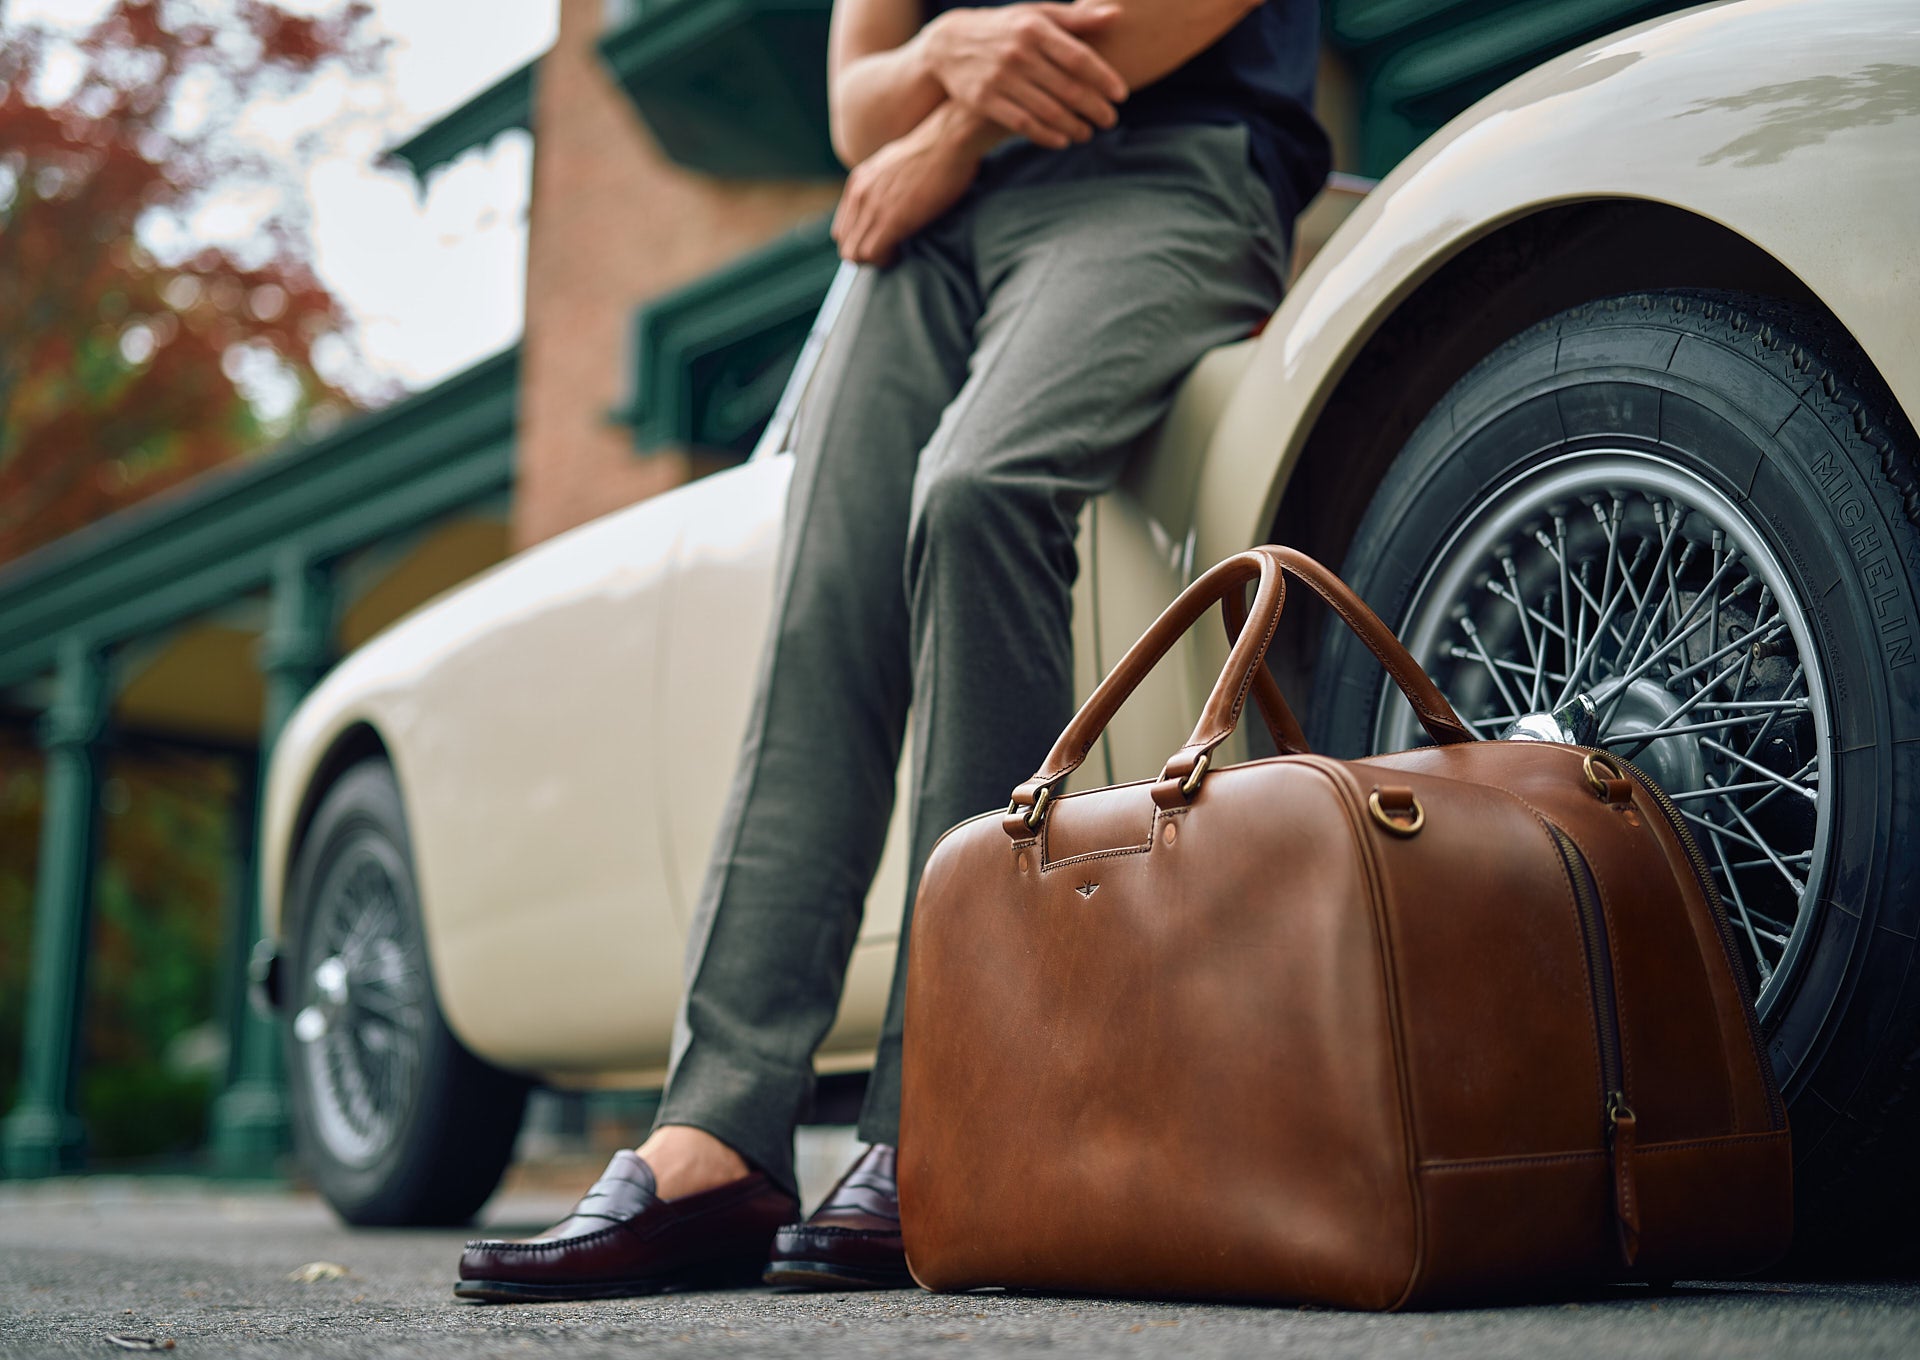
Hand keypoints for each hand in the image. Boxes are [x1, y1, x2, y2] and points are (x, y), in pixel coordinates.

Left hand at [831, 107, 989, 265]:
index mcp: (858, 182)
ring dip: (875, 260)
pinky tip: (903, 251)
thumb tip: (893, 197)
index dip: (861, 240)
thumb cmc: (936, 150)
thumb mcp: (897, 163)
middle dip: (865, 255)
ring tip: (897, 252)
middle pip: (845, 243)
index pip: (842, 228)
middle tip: (890, 252)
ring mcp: (872, 207)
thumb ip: (885, 182)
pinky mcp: (890, 219)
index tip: (883, 241)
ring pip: (853, 254)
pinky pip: (871, 254)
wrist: (949, 138)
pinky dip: (885, 260)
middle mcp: (859, 194)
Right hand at [921, 3, 1127, 148]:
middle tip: (1111, 120)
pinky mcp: (984, 100)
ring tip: (1089, 132)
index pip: (1078, 57)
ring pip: (1047, 110)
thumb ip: (1076, 18)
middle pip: (1067, 87)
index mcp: (1035, 29)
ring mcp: (1000, 78)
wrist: (950, 44)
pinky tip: (1063, 140)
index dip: (1103, 78)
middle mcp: (1018, 53)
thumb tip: (1117, 15)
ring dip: (1074, 125)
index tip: (1121, 95)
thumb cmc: (1007, 28)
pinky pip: (1022, 124)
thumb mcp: (1037, 15)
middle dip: (1094, 107)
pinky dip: (1046, 135)